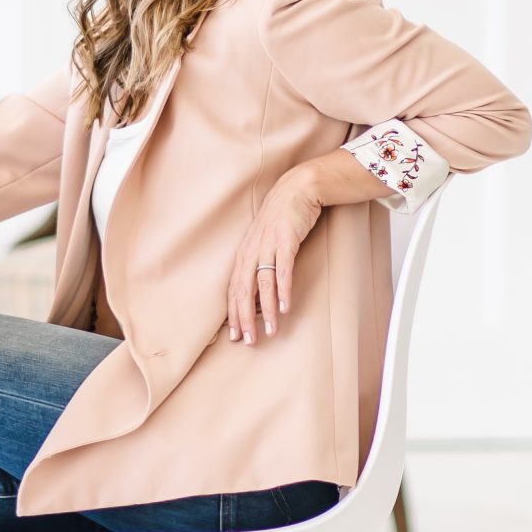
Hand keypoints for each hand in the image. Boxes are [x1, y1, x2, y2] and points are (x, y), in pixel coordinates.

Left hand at [226, 163, 324, 343]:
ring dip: (266, 311)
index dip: (233, 314)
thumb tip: (261, 294)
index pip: (234, 289)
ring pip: (263, 285)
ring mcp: (268, 245)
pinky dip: (283, 290)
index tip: (235, 336)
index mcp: (244, 254)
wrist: (297, 189)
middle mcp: (252, 251)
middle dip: (244, 319)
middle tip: (248, 342)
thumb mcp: (264, 242)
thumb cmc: (282, 219)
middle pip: (243, 291)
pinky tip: (285, 307)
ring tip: (270, 332)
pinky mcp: (286, 240)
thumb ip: (260, 265)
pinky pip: (283, 270)